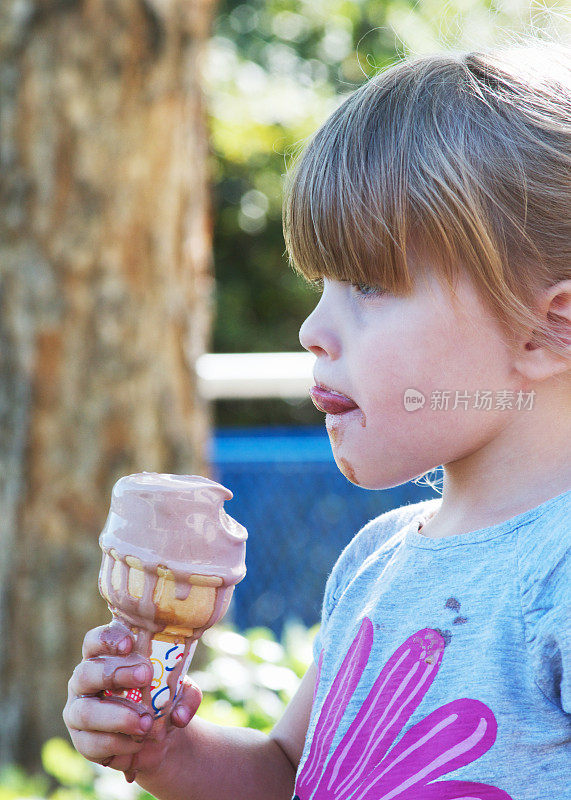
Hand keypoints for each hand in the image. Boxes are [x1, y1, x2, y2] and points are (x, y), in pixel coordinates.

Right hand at [63, 621, 201, 773]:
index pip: (94, 641)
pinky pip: (91, 743)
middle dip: (116, 673)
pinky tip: (137, 742)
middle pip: (86, 672)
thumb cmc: (161, 698)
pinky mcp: (82, 740)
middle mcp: (86, 681)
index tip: (129, 643)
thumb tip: (180, 715)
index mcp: (105, 658)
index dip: (107, 639)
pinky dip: (118, 744)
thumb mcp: (180, 691)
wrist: (158, 736)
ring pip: (85, 711)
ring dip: (118, 716)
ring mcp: (79, 711)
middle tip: (145, 675)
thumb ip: (186, 697)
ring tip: (146, 722)